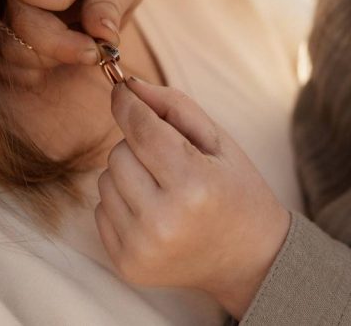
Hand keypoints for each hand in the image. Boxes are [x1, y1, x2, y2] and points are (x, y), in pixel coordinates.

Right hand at [0, 0, 155, 91]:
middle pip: (17, 26)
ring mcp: (17, 20)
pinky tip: (73, 61)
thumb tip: (103, 37)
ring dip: (53, 61)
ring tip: (89, 51)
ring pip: (13, 53)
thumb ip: (108, 2)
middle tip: (97, 51)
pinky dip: (43, 73)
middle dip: (60, 46)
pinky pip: (17, 70)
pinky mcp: (24, 44)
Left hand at [95, 77, 290, 318]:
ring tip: (164, 189)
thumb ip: (173, 106)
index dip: (128, 104)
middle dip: (139, 148)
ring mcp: (142, 247)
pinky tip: (154, 213)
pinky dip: (122, 203)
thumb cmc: (236, 189)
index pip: (141, 129)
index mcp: (193, 184)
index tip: (121, 91)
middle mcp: (163, 220)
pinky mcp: (127, 264)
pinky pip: (101, 210)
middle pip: (118, 153)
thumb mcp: (218, 140)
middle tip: (171, 162)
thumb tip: (127, 86)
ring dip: (128, 175)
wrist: (250, 258)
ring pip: (104, 180)